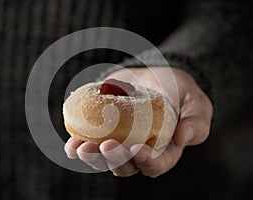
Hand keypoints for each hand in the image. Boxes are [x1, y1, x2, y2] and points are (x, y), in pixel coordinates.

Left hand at [64, 67, 212, 176]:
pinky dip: (78, 146)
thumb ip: (196, 120)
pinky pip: (89, 144)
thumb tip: (183, 137)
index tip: (137, 149)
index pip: (156, 164)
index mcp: (163, 151)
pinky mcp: (103, 131)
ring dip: (91, 157)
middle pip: (124, 166)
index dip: (147, 162)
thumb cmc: (179, 91)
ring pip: (103, 159)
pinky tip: (72, 143)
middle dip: (113, 159)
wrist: (155, 76)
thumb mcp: (195, 102)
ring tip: (80, 148)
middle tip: (106, 146)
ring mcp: (119, 142)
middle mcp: (138, 151)